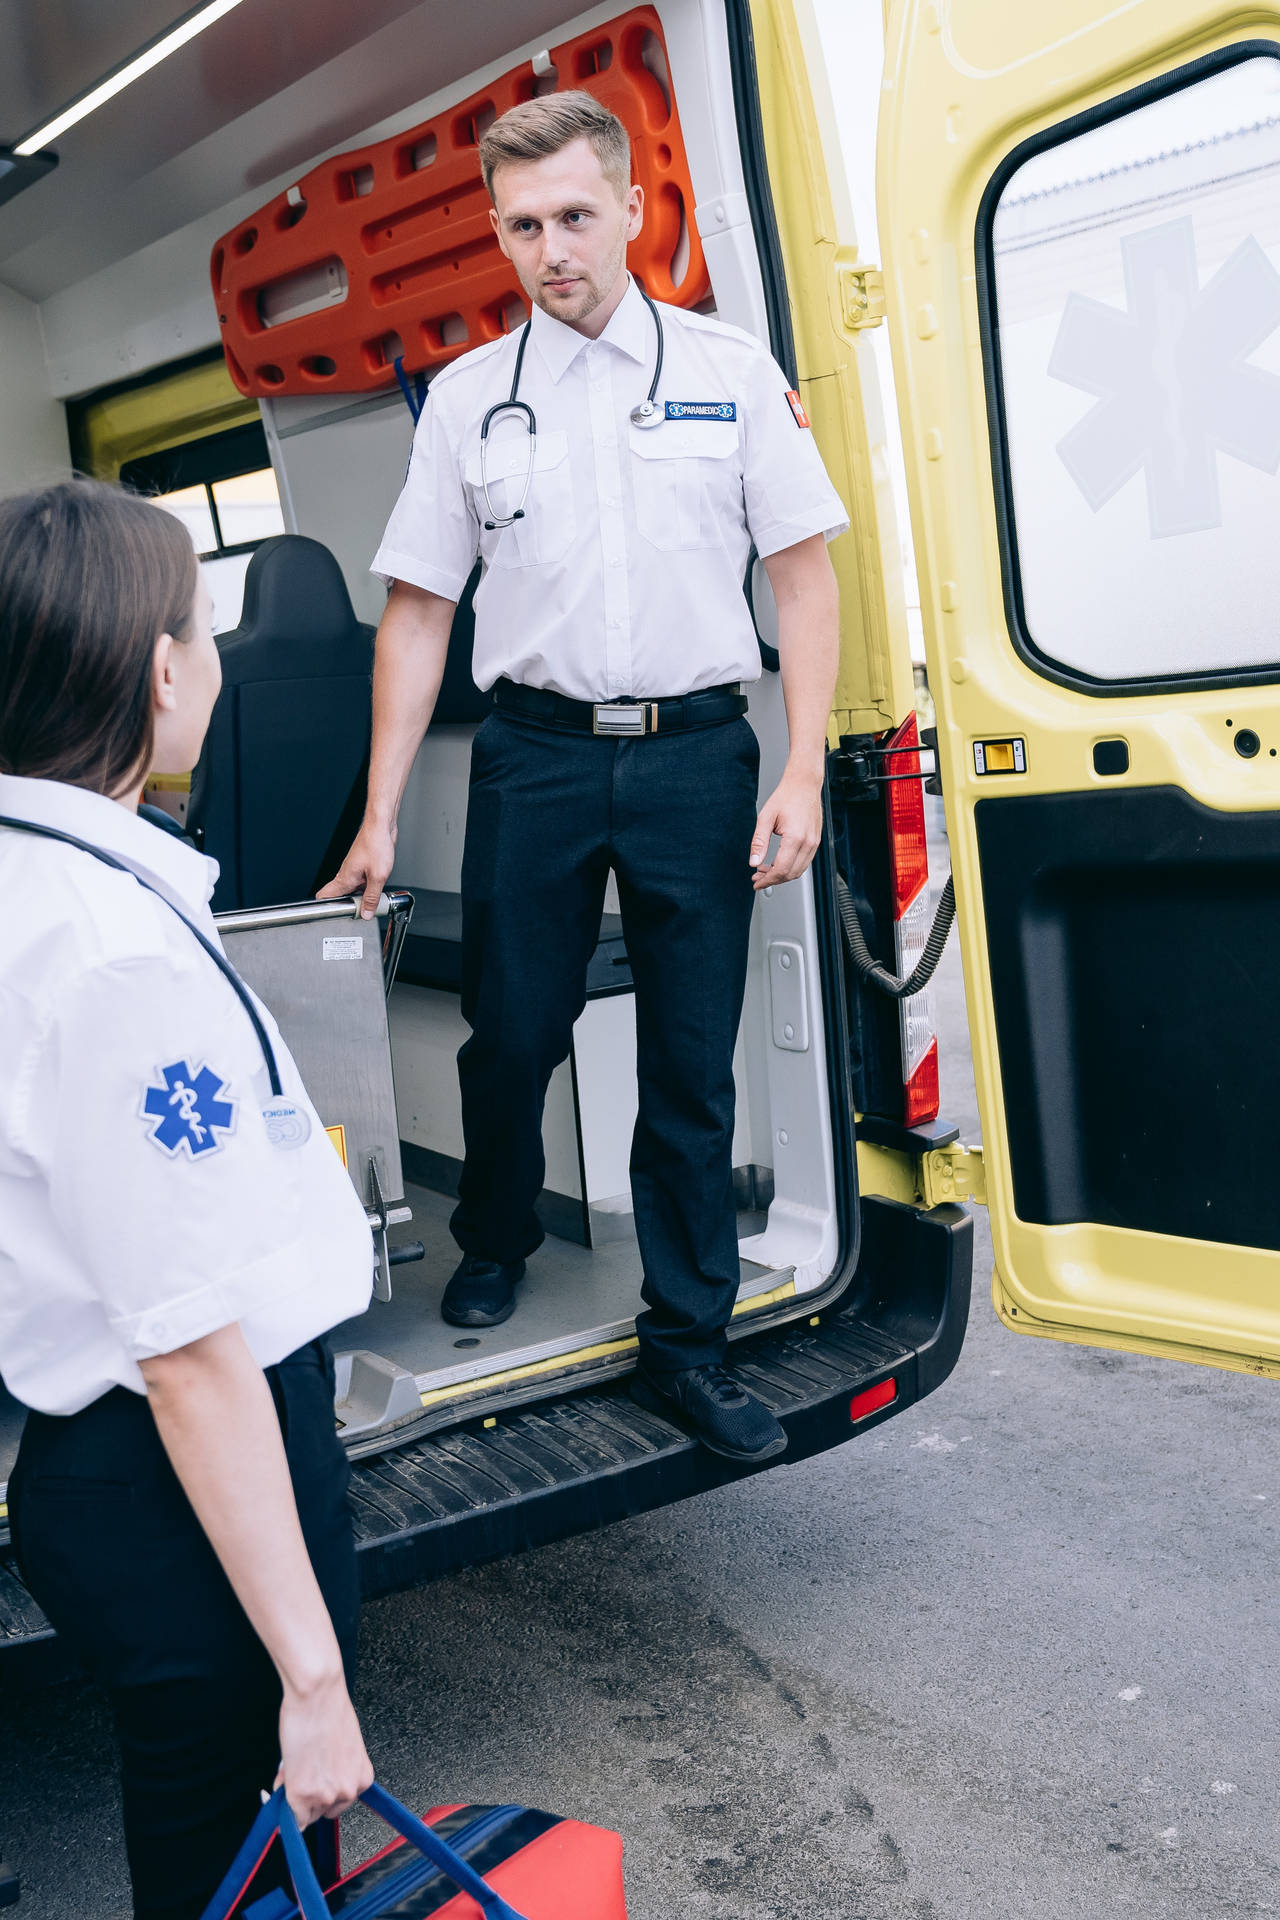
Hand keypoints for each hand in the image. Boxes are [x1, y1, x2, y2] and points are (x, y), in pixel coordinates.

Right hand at [275, 1669, 373, 1827]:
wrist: (317, 1693)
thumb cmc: (329, 1709)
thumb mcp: (342, 1747)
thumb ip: (334, 1771)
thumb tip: (315, 1784)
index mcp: (362, 1778)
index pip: (340, 1804)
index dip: (323, 1792)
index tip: (315, 1787)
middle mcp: (348, 1791)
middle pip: (323, 1812)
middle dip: (311, 1797)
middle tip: (302, 1773)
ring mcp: (325, 1795)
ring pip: (305, 1814)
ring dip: (296, 1797)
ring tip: (295, 1767)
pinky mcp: (302, 1794)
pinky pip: (290, 1817)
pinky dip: (283, 1805)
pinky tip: (284, 1780)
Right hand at [317, 818, 396, 919]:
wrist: (382, 827)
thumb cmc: (376, 844)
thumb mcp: (378, 876)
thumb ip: (372, 897)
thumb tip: (366, 912)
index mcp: (345, 877)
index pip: (324, 895)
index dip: (325, 909)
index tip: (333, 918)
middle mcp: (346, 874)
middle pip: (341, 896)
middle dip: (349, 907)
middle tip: (361, 913)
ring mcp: (354, 870)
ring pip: (353, 890)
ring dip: (361, 898)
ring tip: (372, 903)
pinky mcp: (363, 866)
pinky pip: (362, 883)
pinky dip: (367, 889)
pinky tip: (377, 889)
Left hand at [750, 770, 823, 889]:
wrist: (804, 785)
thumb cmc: (786, 797)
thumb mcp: (765, 818)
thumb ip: (758, 843)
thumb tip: (753, 862)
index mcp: (795, 838)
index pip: (781, 870)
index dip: (767, 880)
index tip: (757, 883)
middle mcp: (808, 843)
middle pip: (791, 874)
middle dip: (773, 880)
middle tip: (758, 877)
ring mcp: (814, 843)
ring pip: (799, 871)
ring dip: (782, 875)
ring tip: (766, 871)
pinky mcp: (816, 841)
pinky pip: (804, 862)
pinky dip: (791, 868)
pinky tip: (779, 863)